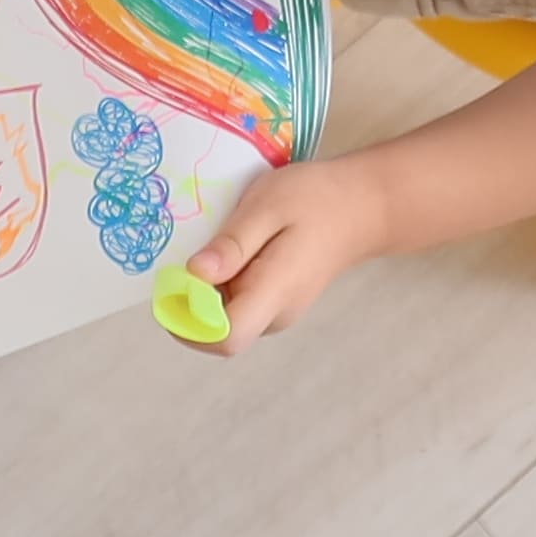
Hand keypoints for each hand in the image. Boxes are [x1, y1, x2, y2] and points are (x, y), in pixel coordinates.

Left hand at [179, 156, 399, 344]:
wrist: (362, 205)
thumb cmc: (316, 199)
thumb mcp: (268, 206)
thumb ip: (233, 244)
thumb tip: (193, 274)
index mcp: (274, 293)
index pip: (225, 338)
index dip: (188, 321)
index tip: (173, 283)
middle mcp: (275, 315)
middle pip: (218, 334)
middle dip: (190, 305)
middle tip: (186, 255)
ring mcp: (278, 312)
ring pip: (225, 321)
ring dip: (205, 294)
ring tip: (211, 246)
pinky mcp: (277, 302)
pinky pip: (238, 306)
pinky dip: (221, 287)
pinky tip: (228, 251)